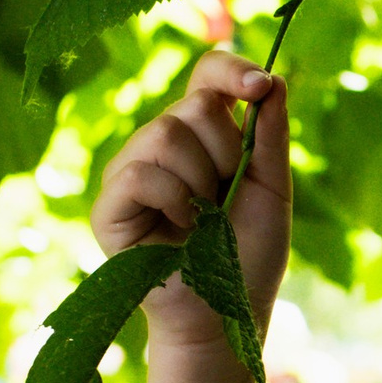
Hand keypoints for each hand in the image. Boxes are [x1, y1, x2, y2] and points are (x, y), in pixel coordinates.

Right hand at [89, 49, 291, 350]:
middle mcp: (160, 145)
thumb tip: (272, 79)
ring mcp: (130, 172)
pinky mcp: (109, 207)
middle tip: (226, 196)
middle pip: (194, 105)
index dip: (230, 70)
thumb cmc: (248, 254)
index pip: (206, 75)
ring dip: (201, 182)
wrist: (227, 312)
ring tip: (203, 219)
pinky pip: (140, 174)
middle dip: (228, 152)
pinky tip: (180, 229)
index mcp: (202, 135)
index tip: (259, 86)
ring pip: (165, 134)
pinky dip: (173, 201)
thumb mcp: (272, 188)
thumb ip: (271, 135)